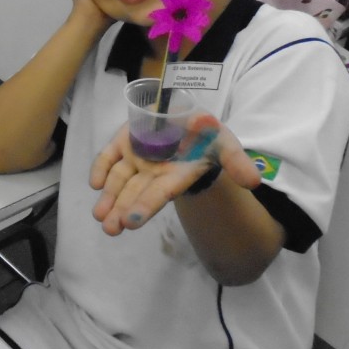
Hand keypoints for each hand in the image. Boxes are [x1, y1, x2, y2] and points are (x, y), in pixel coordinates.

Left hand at [90, 114, 261, 235]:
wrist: (187, 120)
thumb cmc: (206, 136)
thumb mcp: (225, 144)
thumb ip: (236, 162)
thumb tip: (254, 182)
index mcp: (176, 175)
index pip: (159, 194)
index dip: (146, 206)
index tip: (131, 222)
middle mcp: (153, 171)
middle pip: (135, 193)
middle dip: (122, 209)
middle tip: (110, 228)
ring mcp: (136, 158)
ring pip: (119, 181)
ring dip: (108, 198)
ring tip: (99, 216)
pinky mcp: (124, 143)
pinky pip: (109, 157)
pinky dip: (100, 168)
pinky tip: (94, 183)